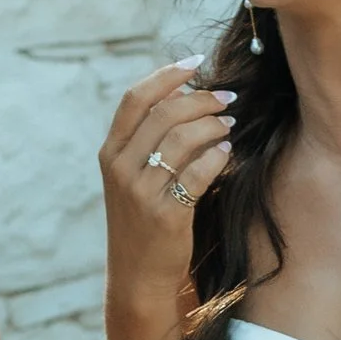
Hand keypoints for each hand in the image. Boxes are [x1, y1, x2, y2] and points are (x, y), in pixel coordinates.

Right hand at [98, 63, 233, 323]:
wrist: (137, 276)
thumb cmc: (142, 221)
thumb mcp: (132, 179)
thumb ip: (148, 141)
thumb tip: (185, 95)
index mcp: (110, 154)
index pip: (134, 98)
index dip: (166, 75)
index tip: (195, 63)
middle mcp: (120, 169)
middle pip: (164, 113)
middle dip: (201, 99)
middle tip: (227, 98)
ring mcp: (141, 192)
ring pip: (184, 139)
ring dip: (214, 125)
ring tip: (230, 124)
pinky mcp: (166, 214)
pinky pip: (200, 171)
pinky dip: (218, 156)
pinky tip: (228, 152)